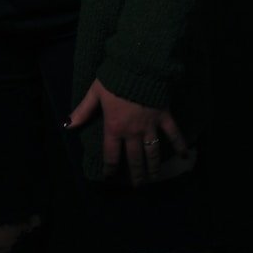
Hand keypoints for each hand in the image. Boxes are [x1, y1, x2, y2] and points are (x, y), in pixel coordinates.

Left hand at [64, 77, 189, 187]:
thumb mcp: (95, 93)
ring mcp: (150, 126)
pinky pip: (173, 133)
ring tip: (154, 179)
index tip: (110, 177)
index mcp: (115, 127)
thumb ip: (83, 110)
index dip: (110, 168)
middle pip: (134, 159)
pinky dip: (180, 144)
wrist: (138, 66)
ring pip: (152, 152)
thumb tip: (67, 125)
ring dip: (153, 167)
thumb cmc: (114, 79)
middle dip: (135, 174)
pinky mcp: (164, 116)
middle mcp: (133, 132)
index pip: (111, 154)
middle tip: (137, 186)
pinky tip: (185, 155)